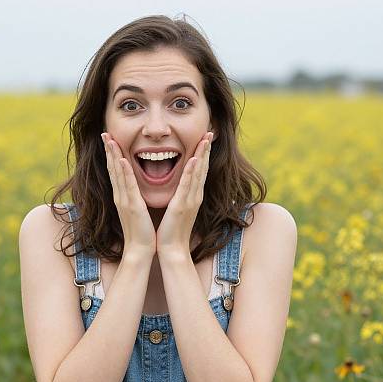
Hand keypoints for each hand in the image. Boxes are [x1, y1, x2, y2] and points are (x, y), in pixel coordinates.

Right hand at [102, 133, 155, 257]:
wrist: (139, 250)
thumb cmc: (141, 231)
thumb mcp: (136, 210)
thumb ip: (133, 198)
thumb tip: (133, 190)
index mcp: (123, 196)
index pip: (116, 171)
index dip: (111, 155)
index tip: (109, 140)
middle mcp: (120, 196)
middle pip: (112, 168)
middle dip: (108, 150)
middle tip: (104, 133)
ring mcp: (124, 200)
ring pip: (117, 173)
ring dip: (113, 155)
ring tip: (109, 139)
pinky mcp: (132, 206)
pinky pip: (127, 186)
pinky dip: (123, 172)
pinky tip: (121, 160)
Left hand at [156, 132, 212, 257]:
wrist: (172, 249)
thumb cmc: (172, 230)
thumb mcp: (178, 209)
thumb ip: (181, 197)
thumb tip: (181, 189)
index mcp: (192, 196)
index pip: (199, 171)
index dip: (203, 154)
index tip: (205, 138)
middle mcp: (194, 196)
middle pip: (203, 168)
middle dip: (206, 149)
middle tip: (210, 131)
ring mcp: (191, 200)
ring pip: (198, 173)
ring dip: (202, 154)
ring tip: (205, 138)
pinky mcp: (183, 205)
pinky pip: (187, 185)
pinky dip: (192, 171)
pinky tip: (195, 159)